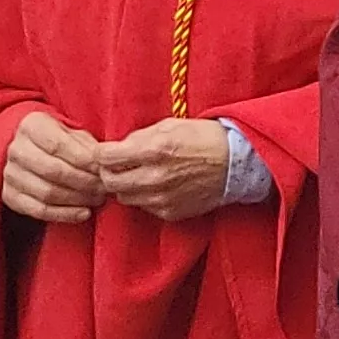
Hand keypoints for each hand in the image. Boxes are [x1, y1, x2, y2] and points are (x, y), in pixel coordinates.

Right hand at [1, 111, 103, 223]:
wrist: (32, 152)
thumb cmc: (62, 142)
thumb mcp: (75, 134)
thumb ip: (89, 146)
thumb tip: (105, 163)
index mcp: (31, 126)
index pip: (58, 145)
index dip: (84, 159)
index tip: (103, 169)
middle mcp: (16, 149)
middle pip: (53, 170)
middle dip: (84, 182)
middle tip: (104, 188)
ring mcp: (10, 174)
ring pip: (47, 192)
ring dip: (77, 199)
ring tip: (98, 198)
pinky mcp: (9, 196)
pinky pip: (38, 210)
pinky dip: (64, 214)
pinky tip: (84, 213)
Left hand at [91, 118, 232, 222]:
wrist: (236, 164)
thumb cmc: (204, 139)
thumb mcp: (169, 125)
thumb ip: (138, 137)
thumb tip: (117, 148)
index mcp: (153, 150)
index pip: (105, 158)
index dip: (101, 153)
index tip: (106, 152)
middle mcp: (154, 178)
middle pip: (109, 181)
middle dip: (108, 172)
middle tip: (118, 165)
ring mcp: (162, 199)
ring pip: (124, 197)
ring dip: (126, 186)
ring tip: (139, 175)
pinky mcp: (170, 212)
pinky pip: (144, 207)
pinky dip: (144, 197)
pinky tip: (157, 185)